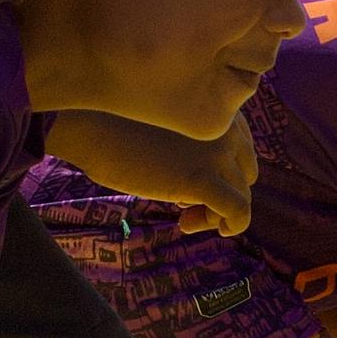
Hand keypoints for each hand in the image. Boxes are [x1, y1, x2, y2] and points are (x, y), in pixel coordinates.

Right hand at [50, 108, 257, 235]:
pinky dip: (227, 226)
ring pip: (242, 195)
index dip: (220, 173)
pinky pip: (238, 212)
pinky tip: (189, 226)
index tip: (188, 183)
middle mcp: (230, 129)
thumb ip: (194, 147)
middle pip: (245, 174)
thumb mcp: (170, 128)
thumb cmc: (118, 125)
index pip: (241, 150)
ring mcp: (219, 154)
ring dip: (214, 214)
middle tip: (184, 208)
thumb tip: (199, 190)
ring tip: (183, 220)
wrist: (91, 126)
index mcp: (222, 111)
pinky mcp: (204, 179)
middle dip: (220, 194)